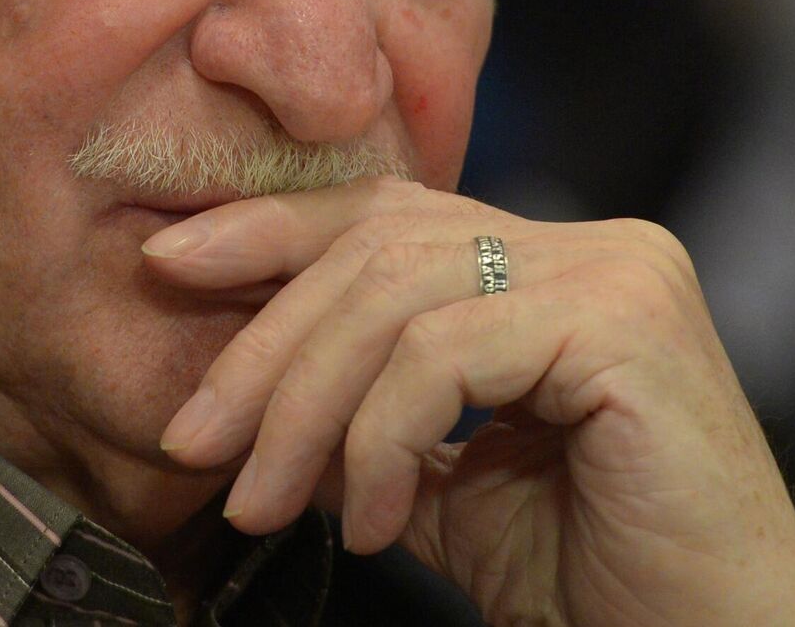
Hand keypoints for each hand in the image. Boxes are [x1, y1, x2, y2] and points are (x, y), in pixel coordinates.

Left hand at [146, 177, 794, 625]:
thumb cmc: (601, 580)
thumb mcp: (449, 492)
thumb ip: (368, 431)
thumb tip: (248, 403)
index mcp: (553, 266)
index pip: (385, 214)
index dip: (269, 229)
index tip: (168, 267)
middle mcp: (593, 245)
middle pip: (375, 246)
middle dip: (263, 344)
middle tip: (191, 440)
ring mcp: (618, 273)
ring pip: (396, 295)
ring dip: (303, 407)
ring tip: (263, 501)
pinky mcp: (626, 323)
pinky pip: (446, 353)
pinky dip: (380, 438)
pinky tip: (373, 520)